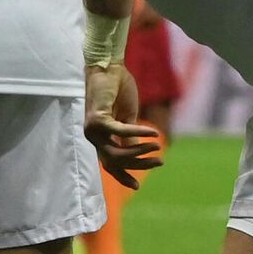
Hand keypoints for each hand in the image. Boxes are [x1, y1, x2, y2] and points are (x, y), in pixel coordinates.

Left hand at [84, 63, 162, 187]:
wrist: (109, 66)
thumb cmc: (118, 89)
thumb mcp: (128, 118)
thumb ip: (129, 138)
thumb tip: (138, 155)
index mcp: (100, 137)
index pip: (110, 164)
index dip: (122, 176)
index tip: (137, 186)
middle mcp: (93, 136)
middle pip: (115, 161)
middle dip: (138, 164)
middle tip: (159, 162)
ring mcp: (93, 129)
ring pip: (116, 152)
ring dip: (139, 151)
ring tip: (157, 146)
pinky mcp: (98, 118)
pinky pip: (121, 132)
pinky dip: (138, 133)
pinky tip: (154, 134)